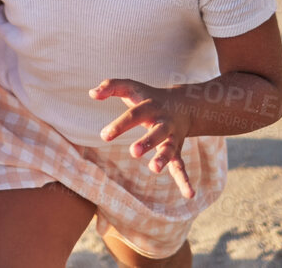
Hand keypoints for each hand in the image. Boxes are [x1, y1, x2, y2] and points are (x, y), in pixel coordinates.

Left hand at [92, 78, 195, 197]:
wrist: (183, 103)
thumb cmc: (148, 96)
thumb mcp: (131, 86)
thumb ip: (111, 86)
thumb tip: (91, 93)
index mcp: (151, 106)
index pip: (134, 115)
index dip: (120, 125)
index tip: (104, 136)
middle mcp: (164, 122)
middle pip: (157, 132)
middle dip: (147, 142)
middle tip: (133, 152)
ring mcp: (172, 137)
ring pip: (170, 149)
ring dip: (163, 158)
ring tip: (154, 168)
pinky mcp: (176, 150)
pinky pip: (181, 166)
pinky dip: (185, 180)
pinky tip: (189, 194)